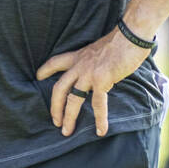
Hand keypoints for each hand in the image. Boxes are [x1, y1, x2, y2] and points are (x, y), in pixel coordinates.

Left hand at [35, 26, 150, 136]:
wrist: (131, 35)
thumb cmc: (121, 41)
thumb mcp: (99, 50)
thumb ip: (94, 61)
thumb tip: (98, 71)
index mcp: (79, 56)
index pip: (56, 61)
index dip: (45, 69)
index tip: (38, 76)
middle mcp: (80, 65)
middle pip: (59, 88)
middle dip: (55, 107)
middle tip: (55, 121)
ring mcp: (89, 73)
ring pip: (73, 99)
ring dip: (69, 117)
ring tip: (66, 132)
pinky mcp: (102, 80)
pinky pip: (98, 104)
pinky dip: (100, 119)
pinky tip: (100, 130)